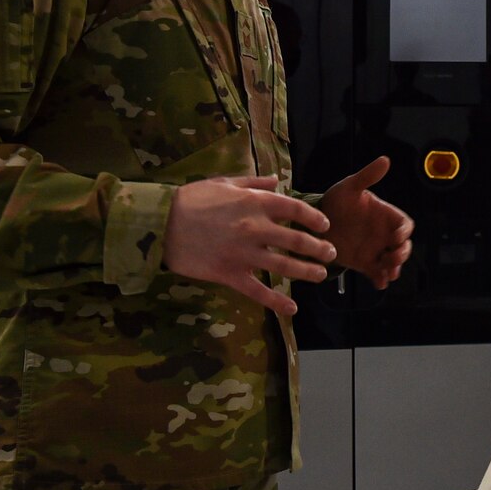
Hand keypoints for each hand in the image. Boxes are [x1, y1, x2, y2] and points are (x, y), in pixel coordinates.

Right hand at [163, 175, 334, 316]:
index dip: (314, 218)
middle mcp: (255, 228)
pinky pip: (258, 291)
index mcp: (255, 203)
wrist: (159, 223)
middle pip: (297, 240)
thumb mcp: (223, 183)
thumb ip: (253, 183)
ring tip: (321, 275)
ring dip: (308, 272)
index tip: (324, 225)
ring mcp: (244, 253)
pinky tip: (292, 309)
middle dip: (319, 248)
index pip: (295, 209)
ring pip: (285, 266)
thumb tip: (277, 180)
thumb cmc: (191, 200)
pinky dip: (277, 302)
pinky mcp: (230, 274)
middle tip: (331, 253)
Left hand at [318, 156, 413, 289]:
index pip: (404, 225)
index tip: (395, 237)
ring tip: (387, 273)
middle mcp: (384, 235)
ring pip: (393, 263)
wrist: (314, 223)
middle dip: (402, 254)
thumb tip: (386, 159)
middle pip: (404, 247)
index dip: (404, 232)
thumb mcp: (349, 187)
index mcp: (386, 216)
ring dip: (394, 269)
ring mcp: (376, 250)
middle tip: (392, 258)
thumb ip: (367, 177)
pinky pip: (377, 274)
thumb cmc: (335, 201)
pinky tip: (378, 283)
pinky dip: (380, 280)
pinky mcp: (365, 264)